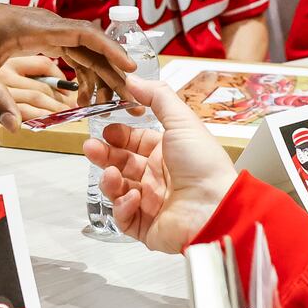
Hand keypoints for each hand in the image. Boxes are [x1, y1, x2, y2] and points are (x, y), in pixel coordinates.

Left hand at [0, 0, 132, 130]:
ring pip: (84, 51)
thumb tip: (13, 126)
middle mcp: (45, 25)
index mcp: (34, 28)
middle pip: (92, 47)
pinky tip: (82, 97)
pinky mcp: (39, 37)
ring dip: (101, 76)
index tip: (131, 70)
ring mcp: (43, 30)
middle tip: (133, 101)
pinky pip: (71, 53)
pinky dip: (82, 73)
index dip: (111, 51)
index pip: (84, 35)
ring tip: (111, 105)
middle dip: (114, 73)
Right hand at [82, 76, 237, 253]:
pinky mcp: (147, 227)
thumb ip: (158, 98)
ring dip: (110, 180)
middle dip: (105, 155)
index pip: (135, 142)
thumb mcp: (182, 121)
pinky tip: (133, 197)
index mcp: (168, 153)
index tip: (106, 129)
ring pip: (118, 190)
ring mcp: (152, 203)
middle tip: (91, 148)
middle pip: (122, 164)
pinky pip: (124, 218)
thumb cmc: (205, 166)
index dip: (119, 136)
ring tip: (110, 174)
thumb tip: (134, 79)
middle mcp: (159, 177)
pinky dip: (123, 206)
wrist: (215, 208)